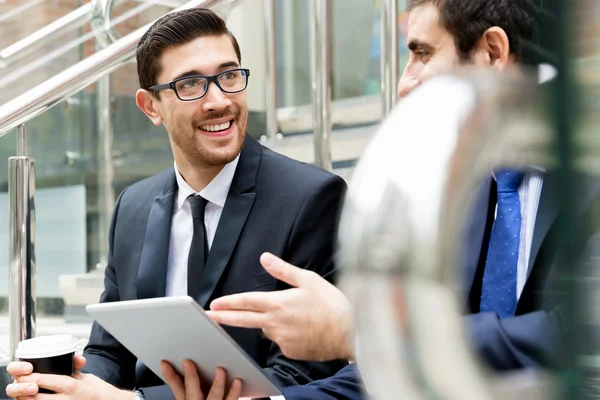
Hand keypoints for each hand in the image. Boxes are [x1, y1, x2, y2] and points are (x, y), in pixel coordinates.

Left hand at [6, 356, 133, 399]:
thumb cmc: (101, 392)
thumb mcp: (86, 378)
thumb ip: (71, 374)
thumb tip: (59, 369)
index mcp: (73, 387)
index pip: (47, 381)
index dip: (33, 377)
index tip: (25, 374)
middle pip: (37, 397)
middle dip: (25, 390)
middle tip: (21, 385)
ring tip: (25, 394)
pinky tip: (36, 399)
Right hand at [161, 360, 241, 399]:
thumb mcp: (189, 397)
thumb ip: (188, 385)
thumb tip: (180, 363)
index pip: (176, 387)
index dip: (169, 375)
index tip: (165, 363)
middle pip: (192, 391)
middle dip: (190, 376)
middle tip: (187, 362)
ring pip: (214, 396)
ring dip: (217, 383)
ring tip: (220, 369)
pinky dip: (234, 391)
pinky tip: (237, 381)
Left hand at [208, 252, 354, 360]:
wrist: (350, 332)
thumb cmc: (332, 304)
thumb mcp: (308, 280)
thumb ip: (283, 270)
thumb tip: (265, 258)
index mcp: (278, 303)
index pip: (246, 302)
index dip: (228, 303)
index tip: (214, 305)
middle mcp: (275, 323)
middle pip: (244, 320)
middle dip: (225, 318)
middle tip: (210, 317)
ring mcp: (282, 340)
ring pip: (268, 329)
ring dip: (272, 323)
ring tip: (297, 316)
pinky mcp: (290, 351)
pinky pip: (282, 341)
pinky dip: (287, 334)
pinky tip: (303, 328)